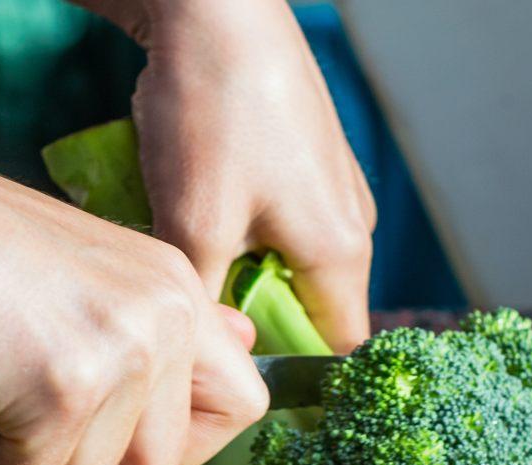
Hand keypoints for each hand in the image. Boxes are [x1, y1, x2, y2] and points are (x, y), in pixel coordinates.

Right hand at [0, 149, 268, 464]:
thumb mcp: (93, 272)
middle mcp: (167, 319)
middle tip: (42, 429)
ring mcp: (122, 356)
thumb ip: (164, 318)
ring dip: (32, 462)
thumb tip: (242, 340)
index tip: (128, 439)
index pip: (244, 403)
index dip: (187, 444)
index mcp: (177, 287)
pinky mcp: (63, 392)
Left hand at [91, 0, 375, 352]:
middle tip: (187, 293)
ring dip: (230, 262)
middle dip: (244, 308)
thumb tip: (204, 353)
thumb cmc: (213, 114)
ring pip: (280, 258)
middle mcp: (349, 222)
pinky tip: (189, 195)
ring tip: (182, 238)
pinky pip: (272, 217)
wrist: (215, 8)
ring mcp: (329, 185)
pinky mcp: (302, 156)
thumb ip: (206, 304)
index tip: (223, 356)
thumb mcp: (194, 226)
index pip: (332, 346)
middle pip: (302, 303)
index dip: (280, 361)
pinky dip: (231, 222)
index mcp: (341, 250)